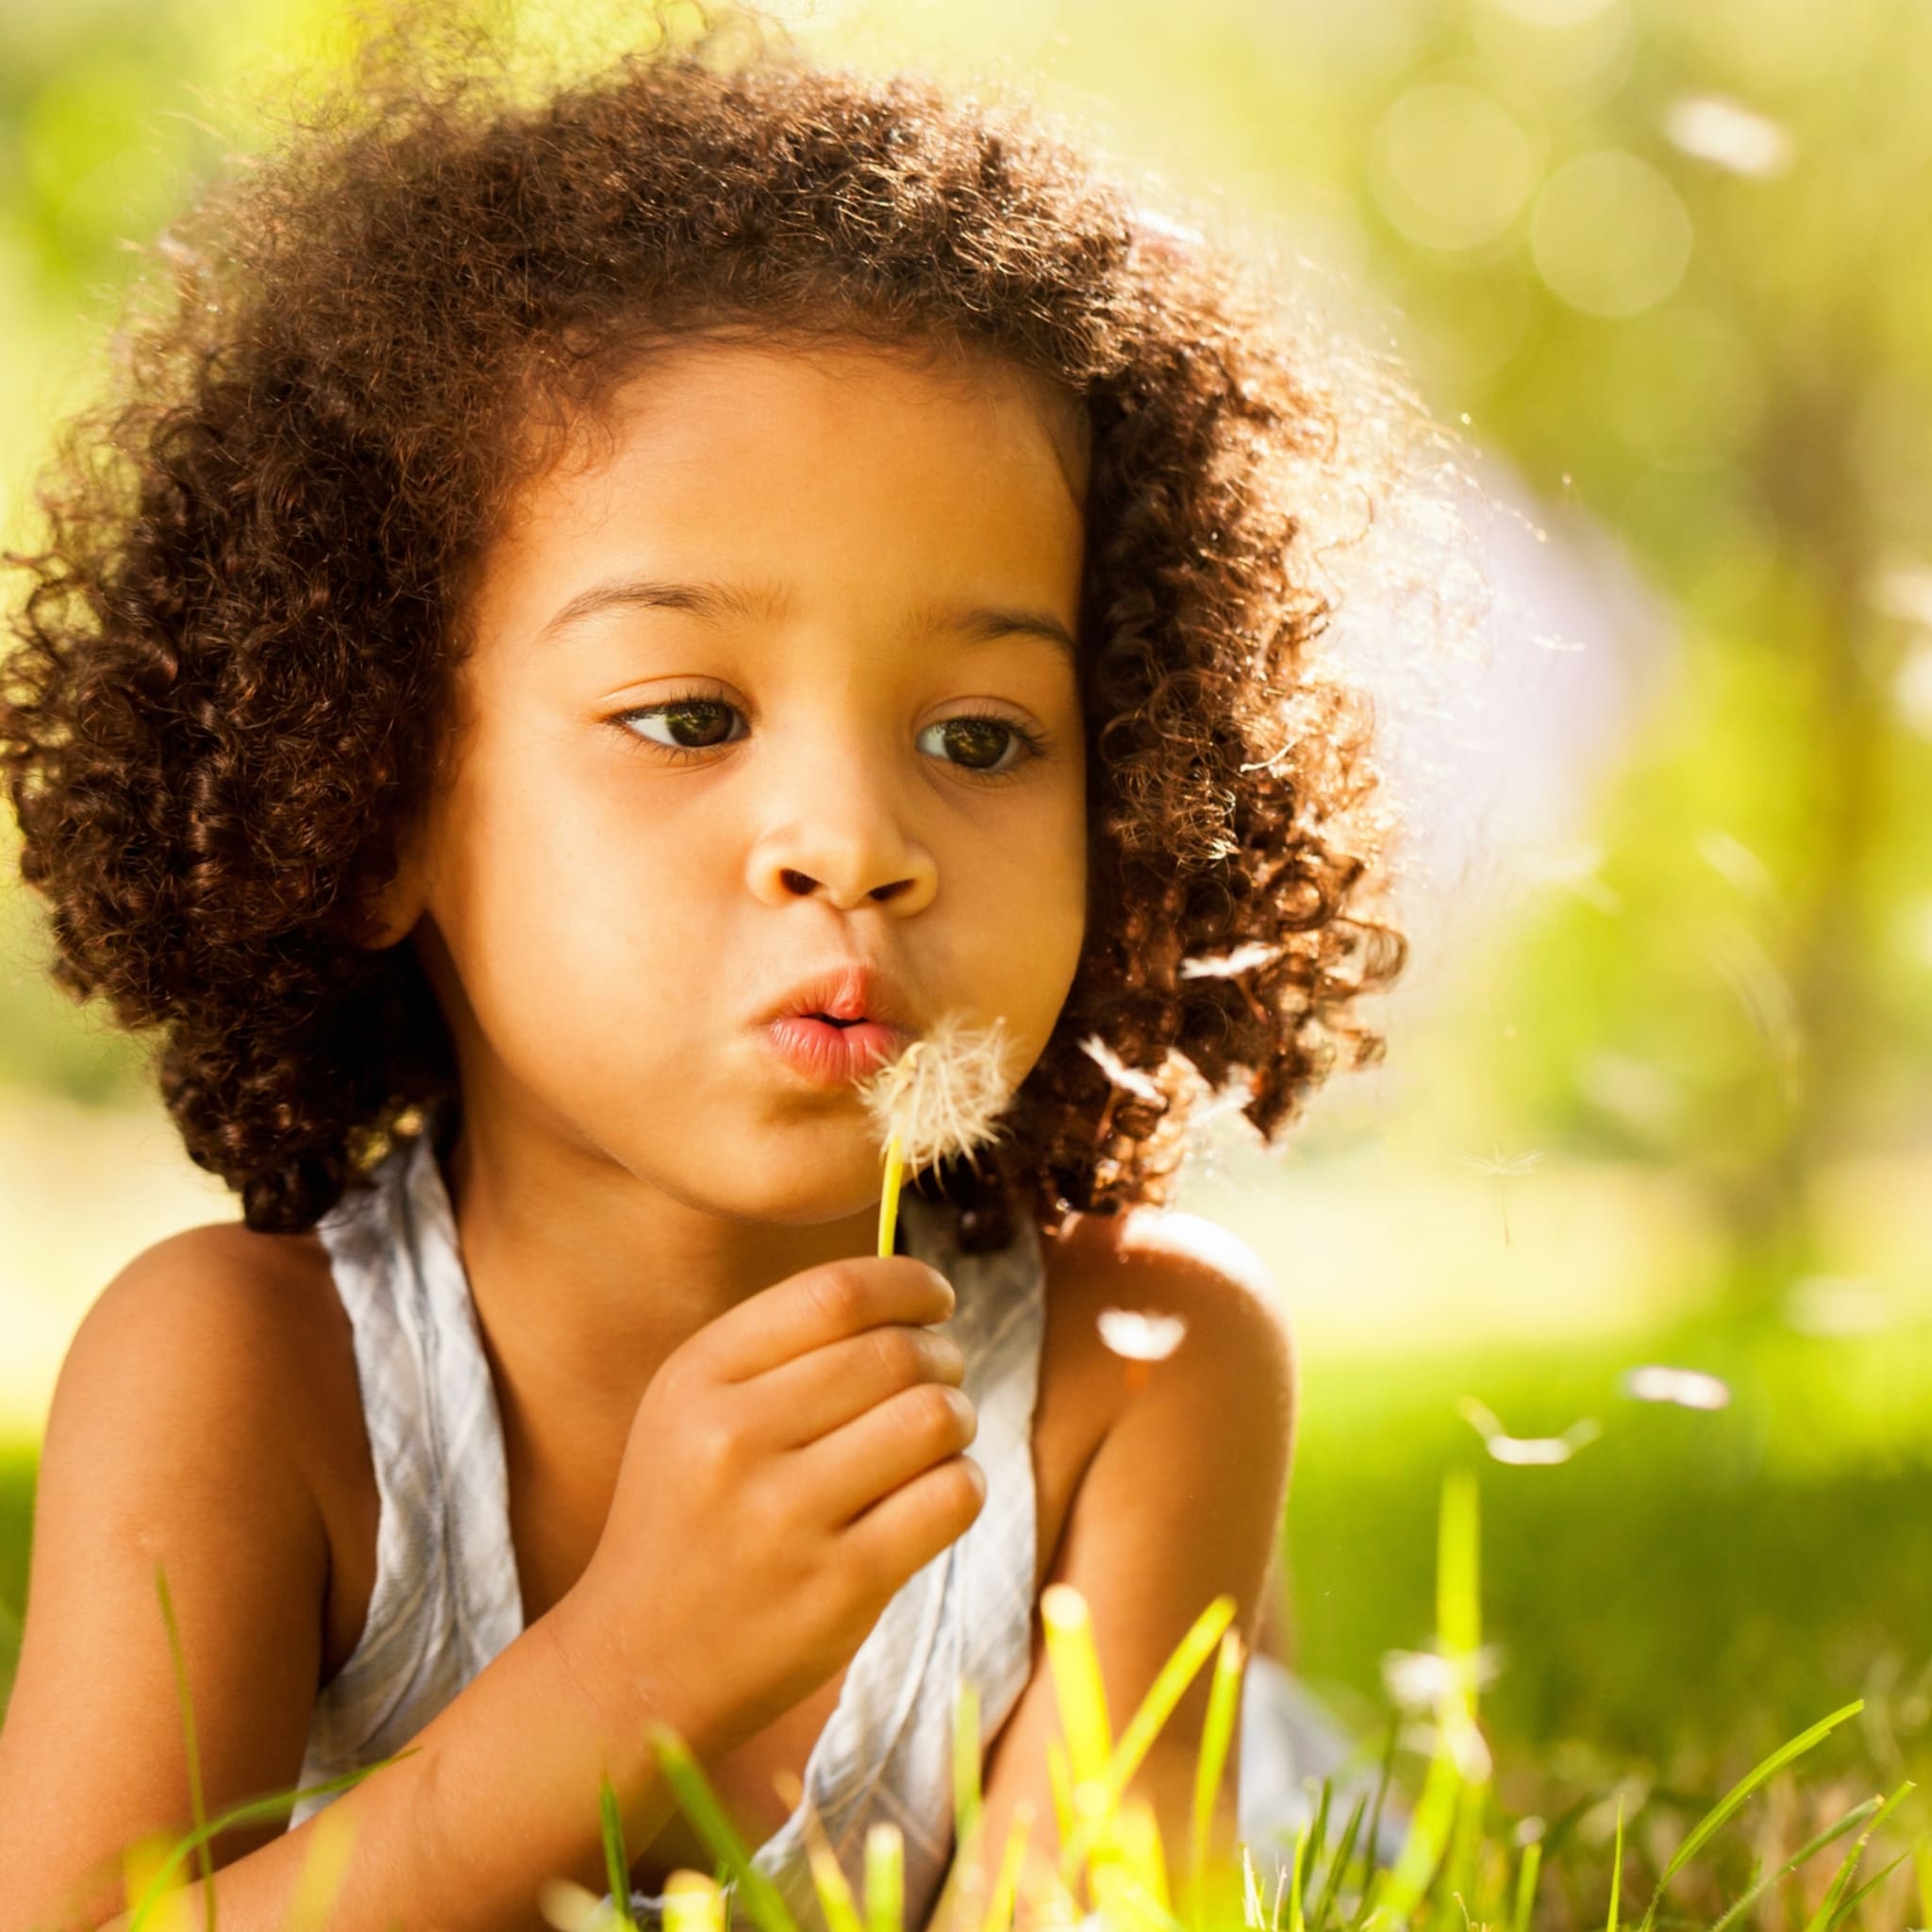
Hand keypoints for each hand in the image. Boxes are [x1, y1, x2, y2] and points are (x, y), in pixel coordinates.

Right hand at [562, 1255, 980, 1754]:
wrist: (635, 1665)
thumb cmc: (685, 1520)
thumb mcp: (690, 1411)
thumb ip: (781, 1348)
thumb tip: (911, 1297)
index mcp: (698, 1379)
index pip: (837, 1293)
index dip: (909, 1285)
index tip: (935, 1301)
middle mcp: (735, 1439)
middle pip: (895, 1353)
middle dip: (942, 1358)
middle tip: (942, 1378)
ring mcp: (787, 1517)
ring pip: (934, 1419)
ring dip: (958, 1418)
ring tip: (939, 1436)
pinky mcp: (840, 1587)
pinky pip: (950, 1497)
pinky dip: (965, 1483)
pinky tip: (938, 1492)